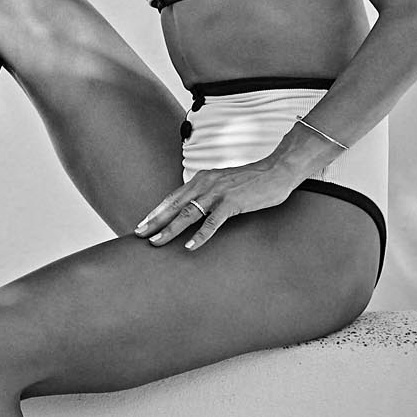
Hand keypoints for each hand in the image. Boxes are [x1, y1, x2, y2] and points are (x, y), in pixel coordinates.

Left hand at [134, 146, 315, 252]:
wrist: (277, 170)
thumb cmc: (251, 180)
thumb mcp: (224, 183)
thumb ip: (208, 193)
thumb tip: (195, 209)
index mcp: (202, 179)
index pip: (172, 197)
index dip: (156, 211)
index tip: (142, 224)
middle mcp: (206, 184)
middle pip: (174, 205)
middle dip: (154, 221)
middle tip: (139, 235)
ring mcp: (218, 193)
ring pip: (188, 214)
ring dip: (170, 229)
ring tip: (157, 243)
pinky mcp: (232, 203)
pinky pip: (212, 222)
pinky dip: (200, 235)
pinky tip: (189, 246)